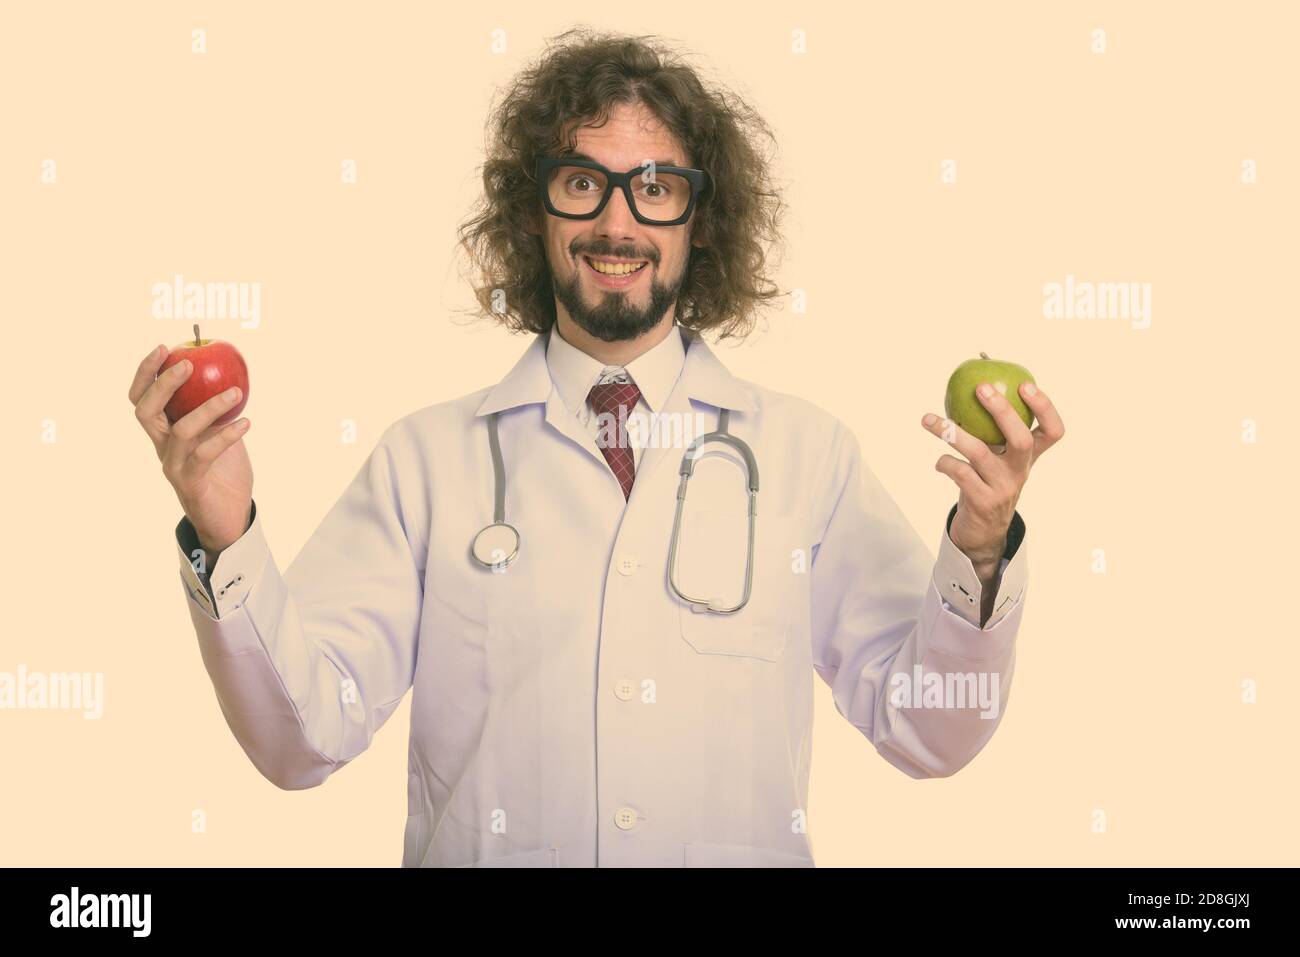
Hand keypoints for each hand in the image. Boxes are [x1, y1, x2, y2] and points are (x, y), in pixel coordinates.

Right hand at [129, 343, 253, 554]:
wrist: (231, 517)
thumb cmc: (226, 471)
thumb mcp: (221, 432)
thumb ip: (218, 408)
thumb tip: (232, 372)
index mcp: (163, 432)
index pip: (141, 398)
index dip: (146, 372)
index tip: (164, 347)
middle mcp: (161, 447)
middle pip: (146, 410)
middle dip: (164, 384)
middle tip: (189, 365)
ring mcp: (173, 466)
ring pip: (181, 430)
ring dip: (209, 407)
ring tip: (236, 392)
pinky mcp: (192, 483)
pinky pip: (206, 454)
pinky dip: (226, 435)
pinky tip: (246, 423)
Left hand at [921, 380, 1064, 565]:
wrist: (983, 531)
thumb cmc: (987, 481)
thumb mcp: (998, 457)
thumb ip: (992, 427)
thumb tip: (972, 378)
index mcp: (1029, 457)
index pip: (1053, 431)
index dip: (1045, 407)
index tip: (1026, 384)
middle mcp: (1020, 471)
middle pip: (1022, 439)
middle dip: (1002, 411)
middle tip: (981, 388)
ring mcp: (1003, 488)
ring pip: (980, 453)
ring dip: (952, 433)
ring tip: (928, 420)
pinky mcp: (982, 502)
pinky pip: (960, 473)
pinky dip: (944, 463)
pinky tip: (939, 462)